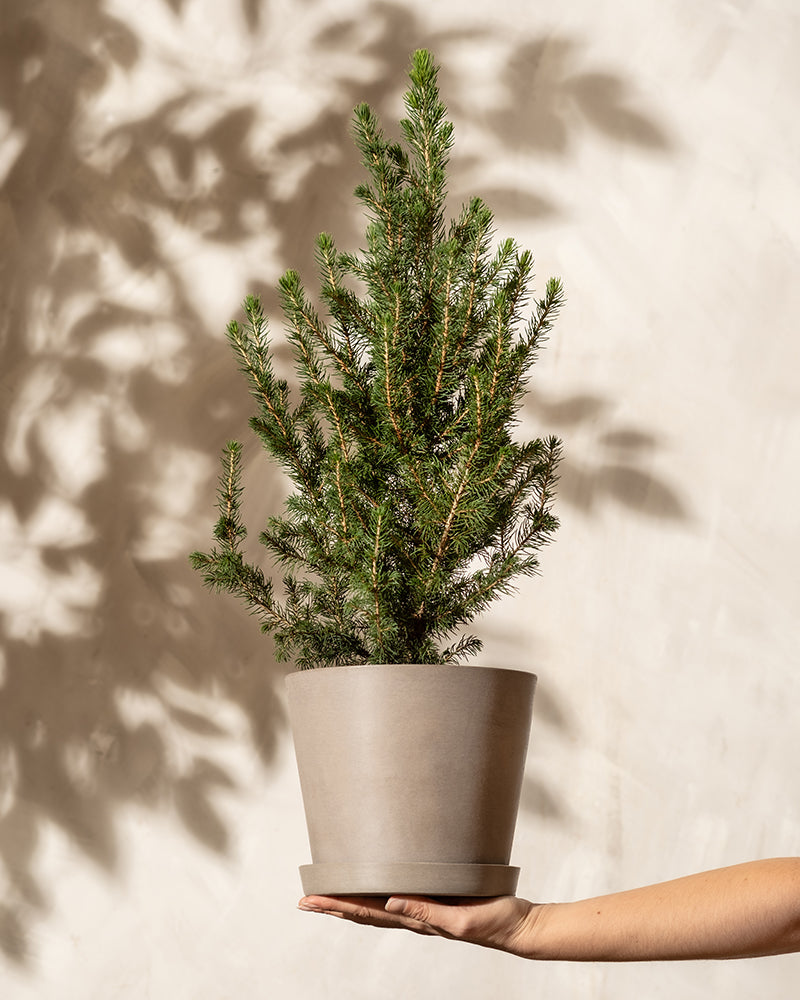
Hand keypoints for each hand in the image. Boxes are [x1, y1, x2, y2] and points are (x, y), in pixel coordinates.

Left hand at [297, 894, 543, 957]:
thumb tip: (389, 903)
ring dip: (351, 900)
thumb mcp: (461, 919)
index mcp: (415, 920)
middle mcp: (413, 914)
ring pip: (378, 903)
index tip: (311, 900)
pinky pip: (399, 890)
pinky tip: (375, 881)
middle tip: (305, 899)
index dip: (337, 906)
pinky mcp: (437, 894)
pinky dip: (379, 889)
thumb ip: (426, 914)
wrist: (518, 924)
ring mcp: (423, 906)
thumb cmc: (494, 921)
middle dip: (334, 904)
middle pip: (365, 910)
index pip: (367, 912)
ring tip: (328, 893)